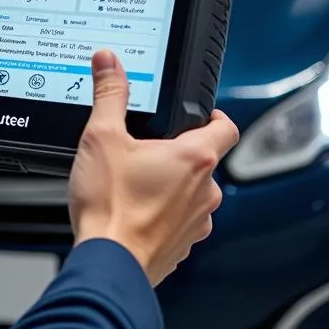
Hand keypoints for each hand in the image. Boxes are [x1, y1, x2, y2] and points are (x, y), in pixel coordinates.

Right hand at [68, 51, 238, 286]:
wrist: (107, 265)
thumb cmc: (111, 207)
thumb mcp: (102, 137)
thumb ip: (110, 95)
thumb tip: (109, 62)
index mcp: (195, 158)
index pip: (226, 127)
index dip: (214, 115)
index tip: (199, 112)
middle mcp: (204, 192)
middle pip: (204, 160)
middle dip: (178, 152)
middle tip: (146, 147)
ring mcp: (196, 223)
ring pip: (193, 194)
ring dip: (171, 186)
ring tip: (135, 182)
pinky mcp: (180, 248)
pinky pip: (179, 222)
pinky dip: (162, 214)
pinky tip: (132, 210)